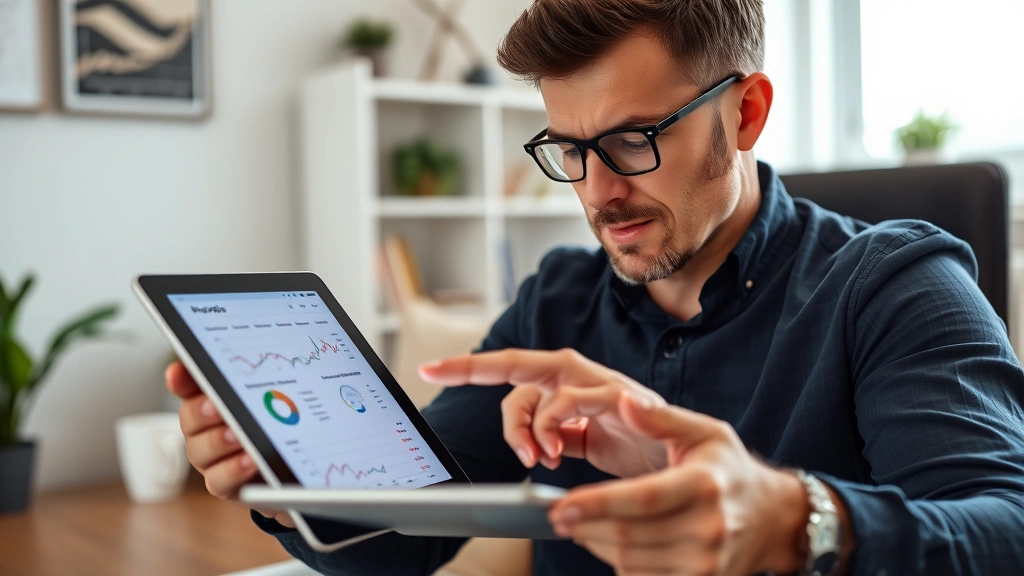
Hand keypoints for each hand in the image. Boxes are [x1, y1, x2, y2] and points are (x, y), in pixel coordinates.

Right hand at [165, 362, 293, 527]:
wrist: (296, 470)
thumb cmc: (283, 425)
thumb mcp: (283, 397)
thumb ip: (273, 379)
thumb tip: (287, 341)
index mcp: (214, 400)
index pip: (190, 384)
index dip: (181, 378)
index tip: (178, 372)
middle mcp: (205, 428)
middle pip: (190, 417)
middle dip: (201, 411)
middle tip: (216, 406)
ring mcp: (212, 458)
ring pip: (200, 450)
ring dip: (217, 441)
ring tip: (237, 436)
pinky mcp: (225, 485)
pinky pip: (219, 481)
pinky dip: (233, 470)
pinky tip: (250, 461)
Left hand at [418, 348, 668, 477]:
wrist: (690, 467)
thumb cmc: (639, 451)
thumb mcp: (586, 445)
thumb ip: (557, 436)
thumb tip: (530, 446)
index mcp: (568, 385)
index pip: (514, 369)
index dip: (471, 368)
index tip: (427, 370)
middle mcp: (580, 376)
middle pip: (518, 364)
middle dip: (475, 370)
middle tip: (451, 388)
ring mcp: (599, 384)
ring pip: (540, 386)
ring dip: (527, 425)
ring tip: (538, 457)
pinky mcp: (621, 398)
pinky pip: (572, 400)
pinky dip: (553, 425)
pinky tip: (555, 453)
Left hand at [546, 391, 811, 575]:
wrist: (773, 518)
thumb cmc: (729, 469)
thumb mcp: (705, 432)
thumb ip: (660, 417)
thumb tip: (623, 401)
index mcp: (704, 484)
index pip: (642, 498)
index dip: (597, 504)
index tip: (560, 506)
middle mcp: (708, 527)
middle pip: (629, 535)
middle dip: (585, 526)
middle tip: (558, 516)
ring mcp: (707, 562)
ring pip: (631, 561)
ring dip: (597, 545)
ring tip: (581, 526)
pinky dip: (621, 563)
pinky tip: (612, 544)